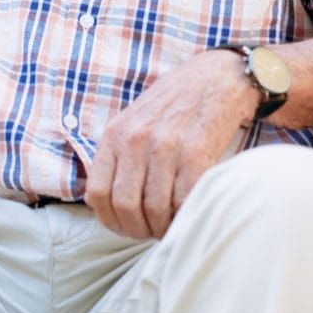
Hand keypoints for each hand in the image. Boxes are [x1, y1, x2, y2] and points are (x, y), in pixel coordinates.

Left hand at [82, 49, 259, 238]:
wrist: (214, 79)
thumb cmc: (172, 107)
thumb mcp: (132, 122)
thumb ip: (115, 157)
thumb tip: (98, 203)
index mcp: (114, 134)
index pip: (97, 193)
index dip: (110, 220)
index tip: (124, 228)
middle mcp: (136, 140)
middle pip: (125, 206)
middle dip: (137, 229)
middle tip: (150, 233)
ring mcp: (166, 146)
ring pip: (155, 208)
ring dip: (163, 228)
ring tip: (170, 228)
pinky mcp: (197, 153)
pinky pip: (185, 200)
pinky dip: (185, 217)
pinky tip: (188, 216)